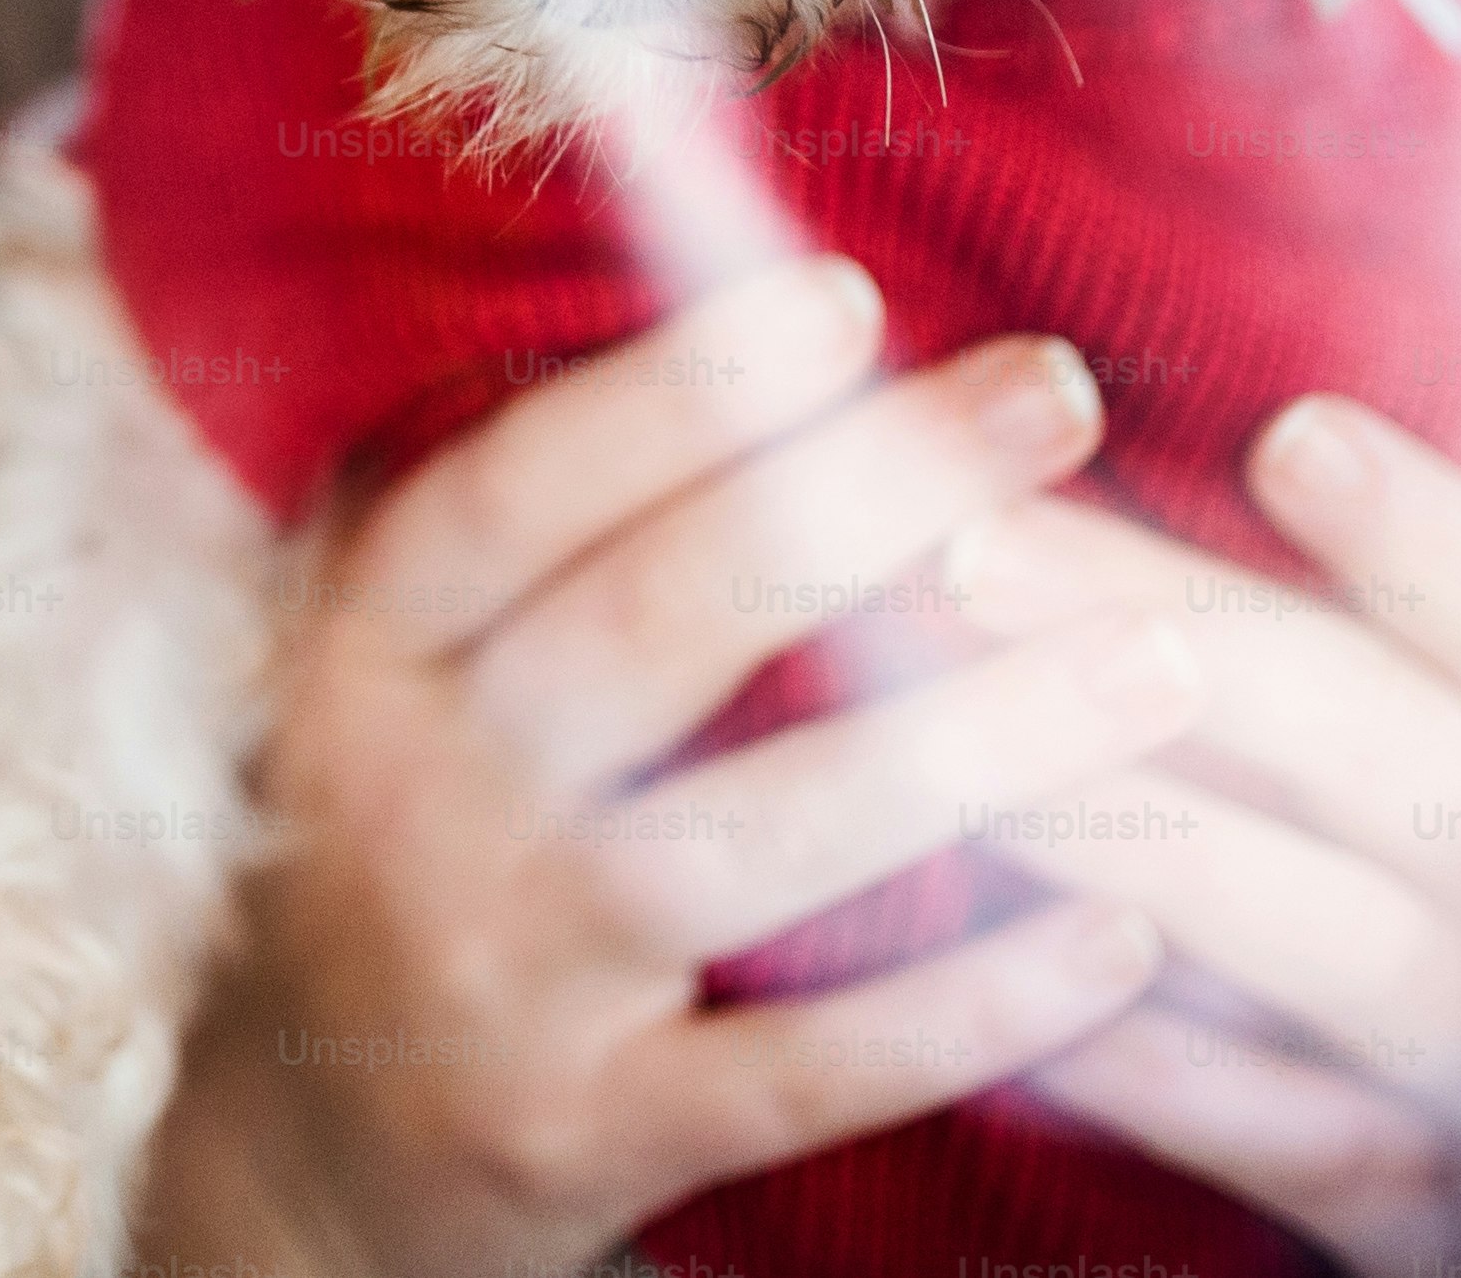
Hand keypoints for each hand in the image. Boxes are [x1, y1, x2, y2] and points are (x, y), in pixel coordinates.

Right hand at [152, 258, 1199, 1276]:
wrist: (297, 1164)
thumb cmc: (406, 860)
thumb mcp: (397, 688)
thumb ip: (534, 551)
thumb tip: (758, 346)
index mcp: (363, 657)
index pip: (511, 497)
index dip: (674, 396)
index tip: (850, 296)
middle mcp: (409, 799)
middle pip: (650, 629)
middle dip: (867, 498)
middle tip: (1059, 394)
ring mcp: (494, 976)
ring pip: (743, 842)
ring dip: (966, 743)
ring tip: (1164, 660)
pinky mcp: (578, 1139)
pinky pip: (796, 1071)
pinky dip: (963, 1009)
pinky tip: (1116, 936)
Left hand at [948, 396, 1460, 1273]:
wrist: (1460, 1122)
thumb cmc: (1363, 838)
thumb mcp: (1372, 704)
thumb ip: (1255, 587)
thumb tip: (1025, 396)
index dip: (1424, 530)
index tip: (1291, 429)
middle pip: (1390, 746)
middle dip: (1169, 640)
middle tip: (960, 551)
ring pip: (1337, 939)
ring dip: (1143, 840)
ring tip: (948, 766)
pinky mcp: (1413, 1197)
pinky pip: (1296, 1146)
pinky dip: (1164, 1083)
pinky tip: (1015, 1014)